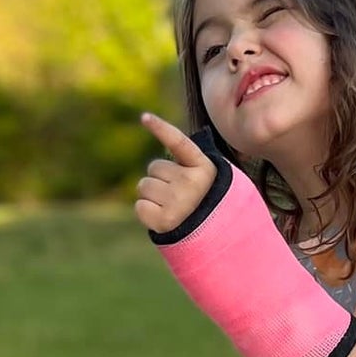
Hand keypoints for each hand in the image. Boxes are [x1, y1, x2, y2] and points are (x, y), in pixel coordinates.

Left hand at [135, 113, 216, 236]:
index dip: (160, 128)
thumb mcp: (204, 180)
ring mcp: (177, 202)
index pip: (178, 143)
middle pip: (153, 168)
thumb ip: (185, 162)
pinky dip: (147, 212)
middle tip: (177, 196)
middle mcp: (191, 183)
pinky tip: (163, 219)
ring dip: (152, 197)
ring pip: (144, 186)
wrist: (215, 239)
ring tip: (172, 208)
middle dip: (159, 180)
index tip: (144, 117)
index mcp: (204, 168)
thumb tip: (152, 124)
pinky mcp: (164, 220)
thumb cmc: (204, 205)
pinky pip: (140, 206)